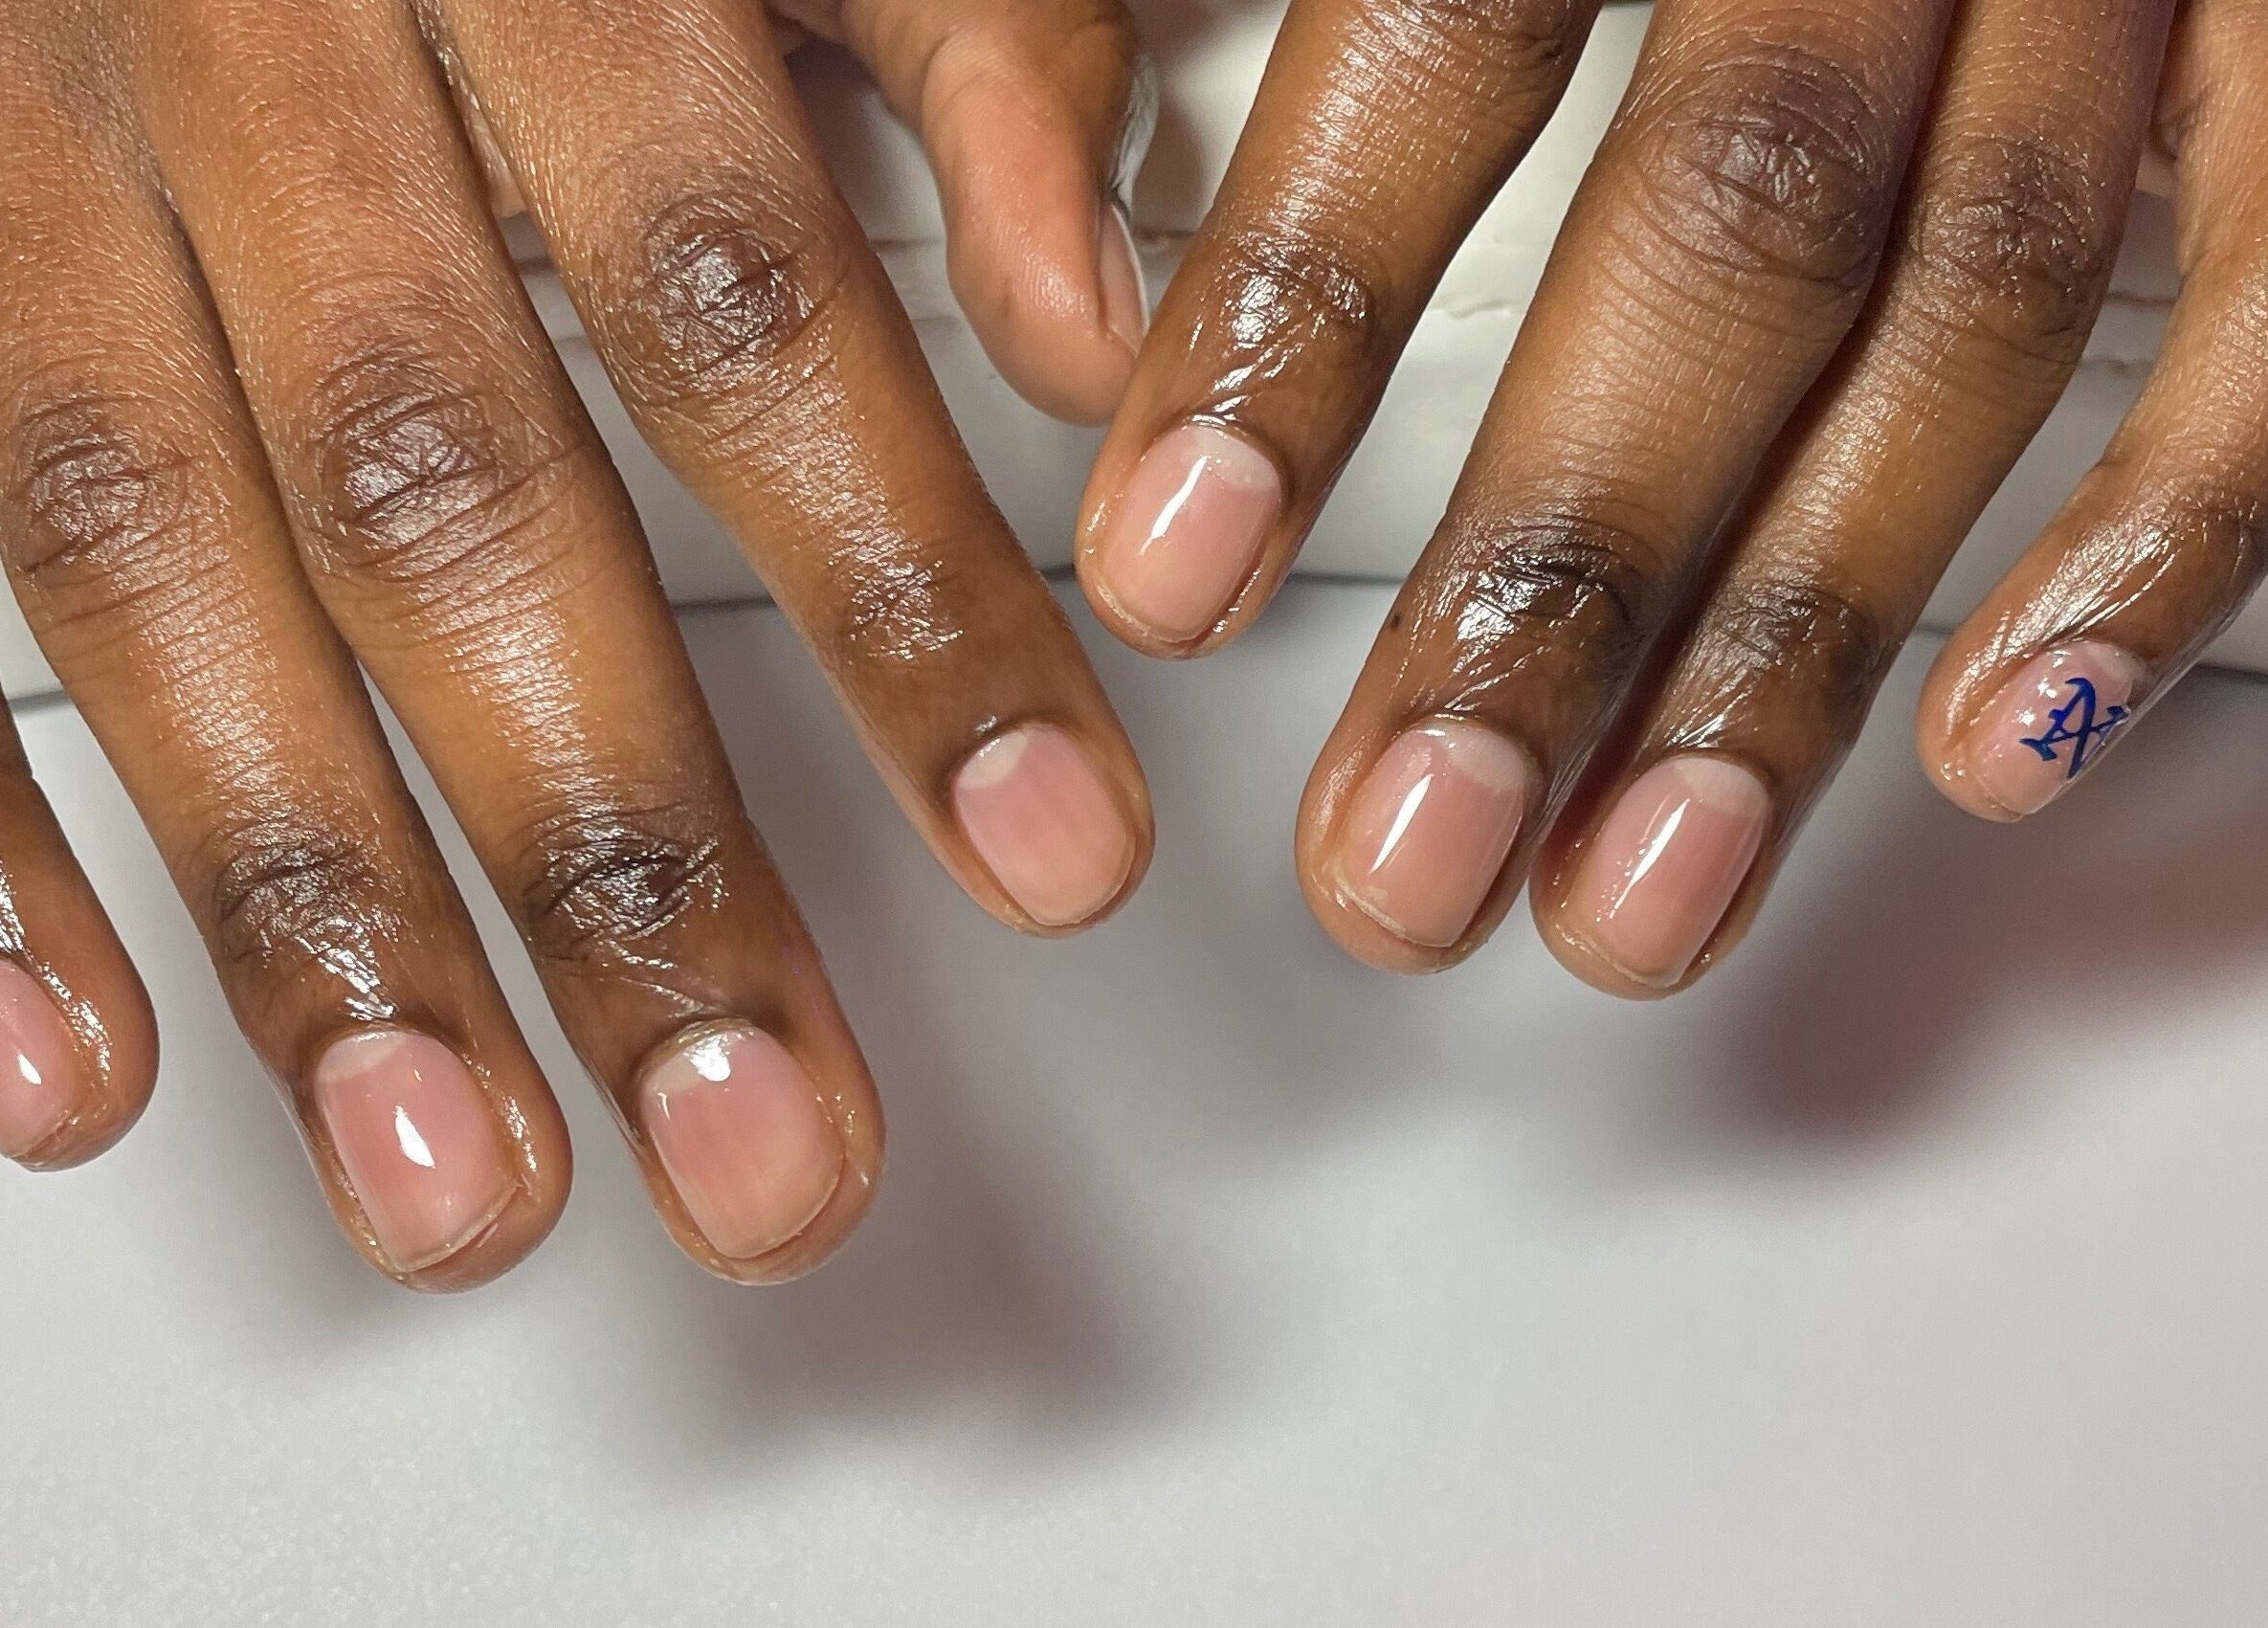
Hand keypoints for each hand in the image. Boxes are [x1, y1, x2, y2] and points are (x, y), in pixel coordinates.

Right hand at [0, 0, 1153, 1285]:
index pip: (740, 296)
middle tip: (768, 1157)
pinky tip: (79, 1072)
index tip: (1053, 856)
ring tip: (459, 1188)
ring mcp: (9, 150)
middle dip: (618, 858)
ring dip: (311, 913)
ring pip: (139, 556)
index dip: (903, 593)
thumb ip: (950, 43)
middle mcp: (245, 40)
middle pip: (443, 493)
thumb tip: (1098, 327)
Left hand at [1082, 0, 2261, 992]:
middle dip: (1551, 588)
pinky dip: (2162, 531)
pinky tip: (2000, 746)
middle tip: (1400, 852)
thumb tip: (1085, 264)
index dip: (1303, 311)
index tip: (1171, 570)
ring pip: (1972, 311)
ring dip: (1795, 648)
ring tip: (1632, 894)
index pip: (1444, 24)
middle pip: (1725, 231)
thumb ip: (1320, 0)